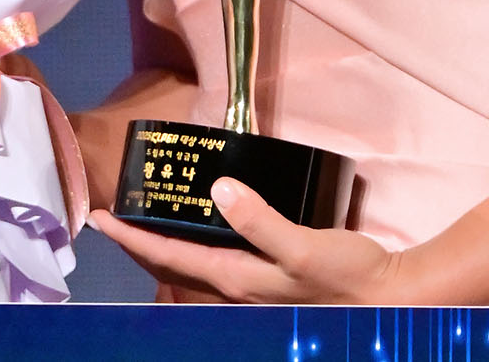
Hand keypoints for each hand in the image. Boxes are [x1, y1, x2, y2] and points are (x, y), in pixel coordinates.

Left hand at [88, 178, 405, 303]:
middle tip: (111, 218)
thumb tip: (220, 189)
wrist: (389, 298)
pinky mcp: (269, 279)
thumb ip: (261, 220)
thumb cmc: (348, 276)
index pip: (168, 258)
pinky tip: (203, 232)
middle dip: (137, 243)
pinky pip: (214, 264)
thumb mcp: (303, 247)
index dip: (131, 238)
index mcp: (236, 279)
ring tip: (145, 222)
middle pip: (170, 267)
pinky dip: (194, 248)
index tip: (100, 219)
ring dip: (162, 248)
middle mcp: (236, 288)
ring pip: (190, 269)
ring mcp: (252, 287)